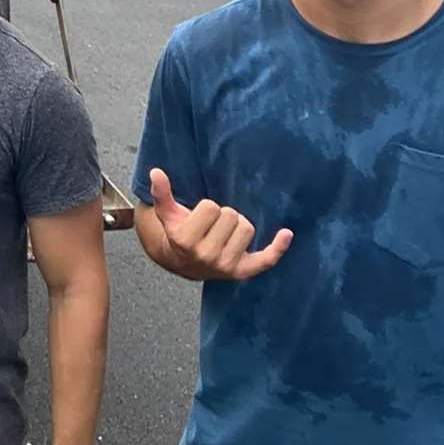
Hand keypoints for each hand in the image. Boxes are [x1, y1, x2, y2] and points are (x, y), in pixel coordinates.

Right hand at [147, 168, 291, 280]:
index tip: (199, 218)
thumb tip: (156, 172)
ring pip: (247, 229)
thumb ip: (161, 193)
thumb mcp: (167, 214)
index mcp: (186, 240)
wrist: (184, 263)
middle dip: (223, 216)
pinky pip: (266, 259)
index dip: (206, 208)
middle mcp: (206, 255)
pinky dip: (277, 247)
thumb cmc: (179, 233)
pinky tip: (286, 234)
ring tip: (224, 232)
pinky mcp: (243, 272)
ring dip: (238, 226)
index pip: (211, 207)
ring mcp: (226, 266)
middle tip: (212, 226)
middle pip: (232, 216)